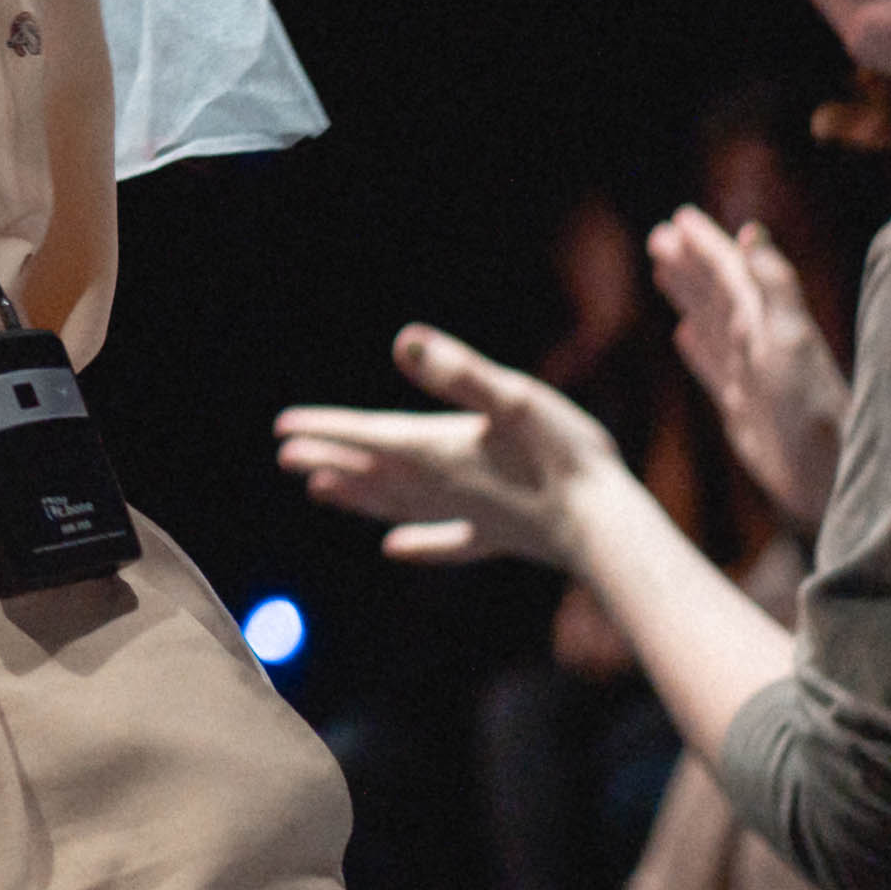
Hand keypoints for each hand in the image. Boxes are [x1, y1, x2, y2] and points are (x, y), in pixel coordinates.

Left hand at [277, 323, 628, 566]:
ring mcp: (469, 516)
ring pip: (396, 506)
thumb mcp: (514, 397)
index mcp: (440, 451)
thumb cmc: (565, 455)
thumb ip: (459, 371)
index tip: (282, 428)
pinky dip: (415, 543)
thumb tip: (406, 340)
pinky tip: (394, 549)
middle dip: (329, 460)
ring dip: (357, 496)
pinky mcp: (498, 538)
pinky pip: (444, 541)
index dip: (326, 429)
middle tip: (284, 457)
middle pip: (373, 472)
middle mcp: (444, 487)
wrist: (608, 528)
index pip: (369, 436)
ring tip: (320, 490)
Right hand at [646, 205, 848, 529]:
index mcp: (764, 320)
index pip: (729, 271)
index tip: (680, 218)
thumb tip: (751, 232)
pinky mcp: (743, 405)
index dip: (706, 244)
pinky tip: (683, 335)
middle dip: (691, 264)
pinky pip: (712, 365)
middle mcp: (756, 340)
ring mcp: (749, 372)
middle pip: (716, 292)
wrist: (830, 473)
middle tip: (659, 237)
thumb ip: (773, 286)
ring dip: (688, 296)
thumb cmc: (812, 406)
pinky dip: (697, 347)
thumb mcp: (789, 340)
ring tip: (662, 271)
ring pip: (710, 322)